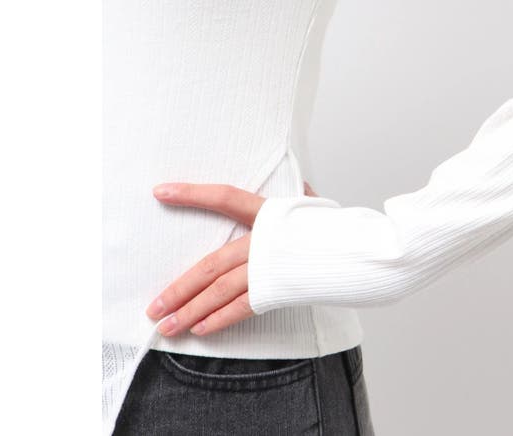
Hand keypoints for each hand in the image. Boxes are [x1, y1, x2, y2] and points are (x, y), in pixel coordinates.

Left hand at [146, 179, 318, 336]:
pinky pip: (241, 309)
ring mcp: (268, 267)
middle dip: (178, 288)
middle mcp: (263, 240)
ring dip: (190, 310)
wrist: (358, 251)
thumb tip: (296, 184)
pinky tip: (200, 328)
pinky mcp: (276, 290)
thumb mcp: (313, 203)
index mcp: (269, 212)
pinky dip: (219, 320)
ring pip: (219, 291)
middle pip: (210, 264)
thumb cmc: (335, 226)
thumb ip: (296, 195)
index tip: (161, 192)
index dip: (192, 194)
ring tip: (168, 325)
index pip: (224, 197)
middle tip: (154, 306)